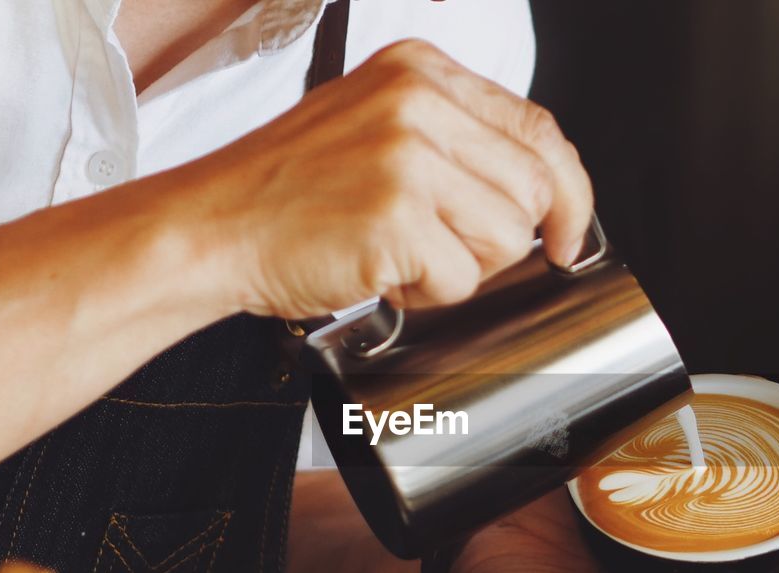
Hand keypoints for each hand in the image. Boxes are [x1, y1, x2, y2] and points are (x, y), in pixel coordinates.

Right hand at [166, 38, 593, 319]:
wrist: (208, 228)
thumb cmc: (286, 191)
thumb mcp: (374, 127)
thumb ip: (455, 140)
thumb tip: (542, 190)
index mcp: (420, 71)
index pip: (539, 130)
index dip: (569, 193)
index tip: (569, 234)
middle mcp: (418, 102)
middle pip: (534, 190)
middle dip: (501, 240)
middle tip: (439, 247)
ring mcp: (406, 157)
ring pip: (508, 238)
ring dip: (462, 267)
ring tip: (399, 255)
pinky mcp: (394, 217)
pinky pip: (462, 279)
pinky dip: (427, 295)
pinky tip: (379, 273)